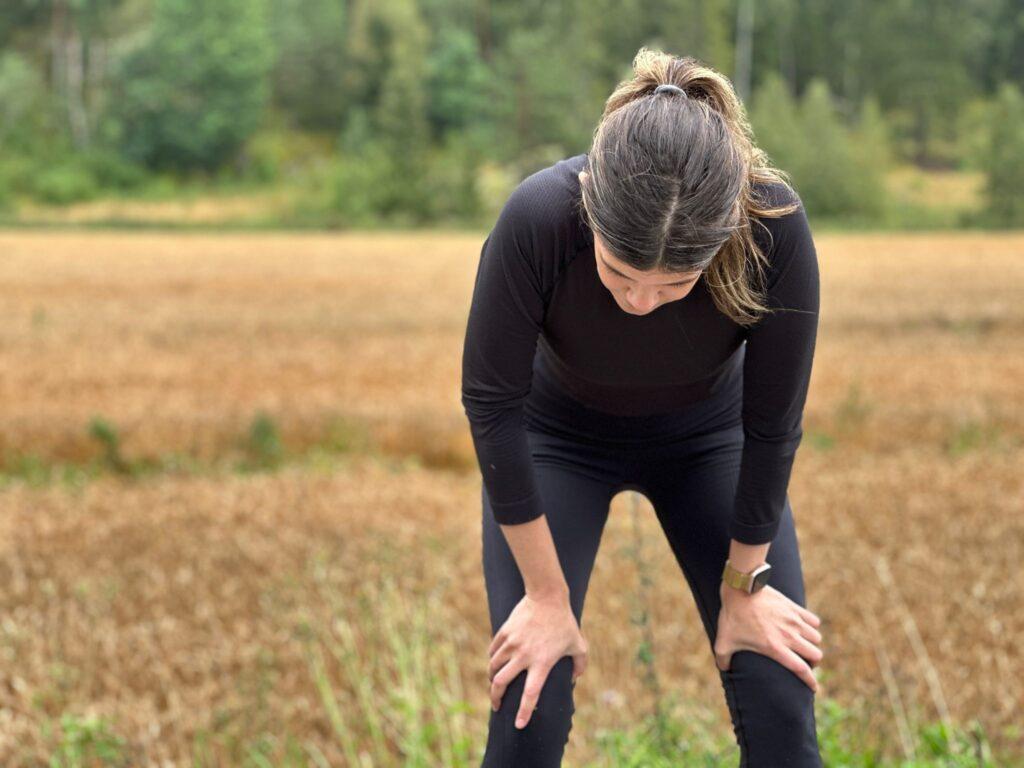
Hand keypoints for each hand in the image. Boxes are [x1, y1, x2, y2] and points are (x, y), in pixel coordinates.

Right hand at [487, 591, 587, 728]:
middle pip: (501, 683)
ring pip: (493, 667)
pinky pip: (492, 650)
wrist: (547, 596)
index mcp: (542, 662)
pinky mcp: (505, 632)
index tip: (518, 725)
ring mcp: (512, 643)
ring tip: (495, 684)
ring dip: (492, 678)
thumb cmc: (564, 622)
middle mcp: (523, 655)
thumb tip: (575, 679)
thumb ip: (580, 664)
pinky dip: (492, 659)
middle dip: (496, 698)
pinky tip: (495, 662)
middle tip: (497, 706)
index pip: (531, 694)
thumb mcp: (579, 644)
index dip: (524, 711)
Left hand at [714, 583, 822, 691]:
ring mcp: (793, 621)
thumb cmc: (732, 616)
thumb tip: (724, 669)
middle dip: (812, 662)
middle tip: (804, 661)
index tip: (813, 688)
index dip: (810, 681)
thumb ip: (723, 659)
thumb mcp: (723, 641)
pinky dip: (812, 626)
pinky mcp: (794, 607)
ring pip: (816, 638)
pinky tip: (803, 627)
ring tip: (803, 644)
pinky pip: (814, 620)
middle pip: (815, 655)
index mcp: (775, 648)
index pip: (801, 669)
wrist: (741, 588)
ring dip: (812, 644)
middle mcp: (789, 636)